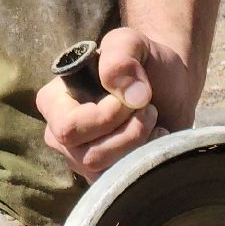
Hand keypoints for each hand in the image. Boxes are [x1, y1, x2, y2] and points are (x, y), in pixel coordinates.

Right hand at [35, 28, 199, 179]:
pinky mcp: (104, 176)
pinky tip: (157, 137)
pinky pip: (120, 182)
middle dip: (127, 133)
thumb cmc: (144, 62)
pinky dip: (145, 160)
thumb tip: (128, 94)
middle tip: (148, 108)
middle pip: (86, 155)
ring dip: (139, 144)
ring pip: (104, 172)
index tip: (135, 96)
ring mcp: (80, 159)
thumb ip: (122, 54)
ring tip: (153, 118)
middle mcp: (59, 134)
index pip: (69, 127)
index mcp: (54, 102)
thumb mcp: (132, 43)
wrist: (170, 84)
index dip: (106, 117)